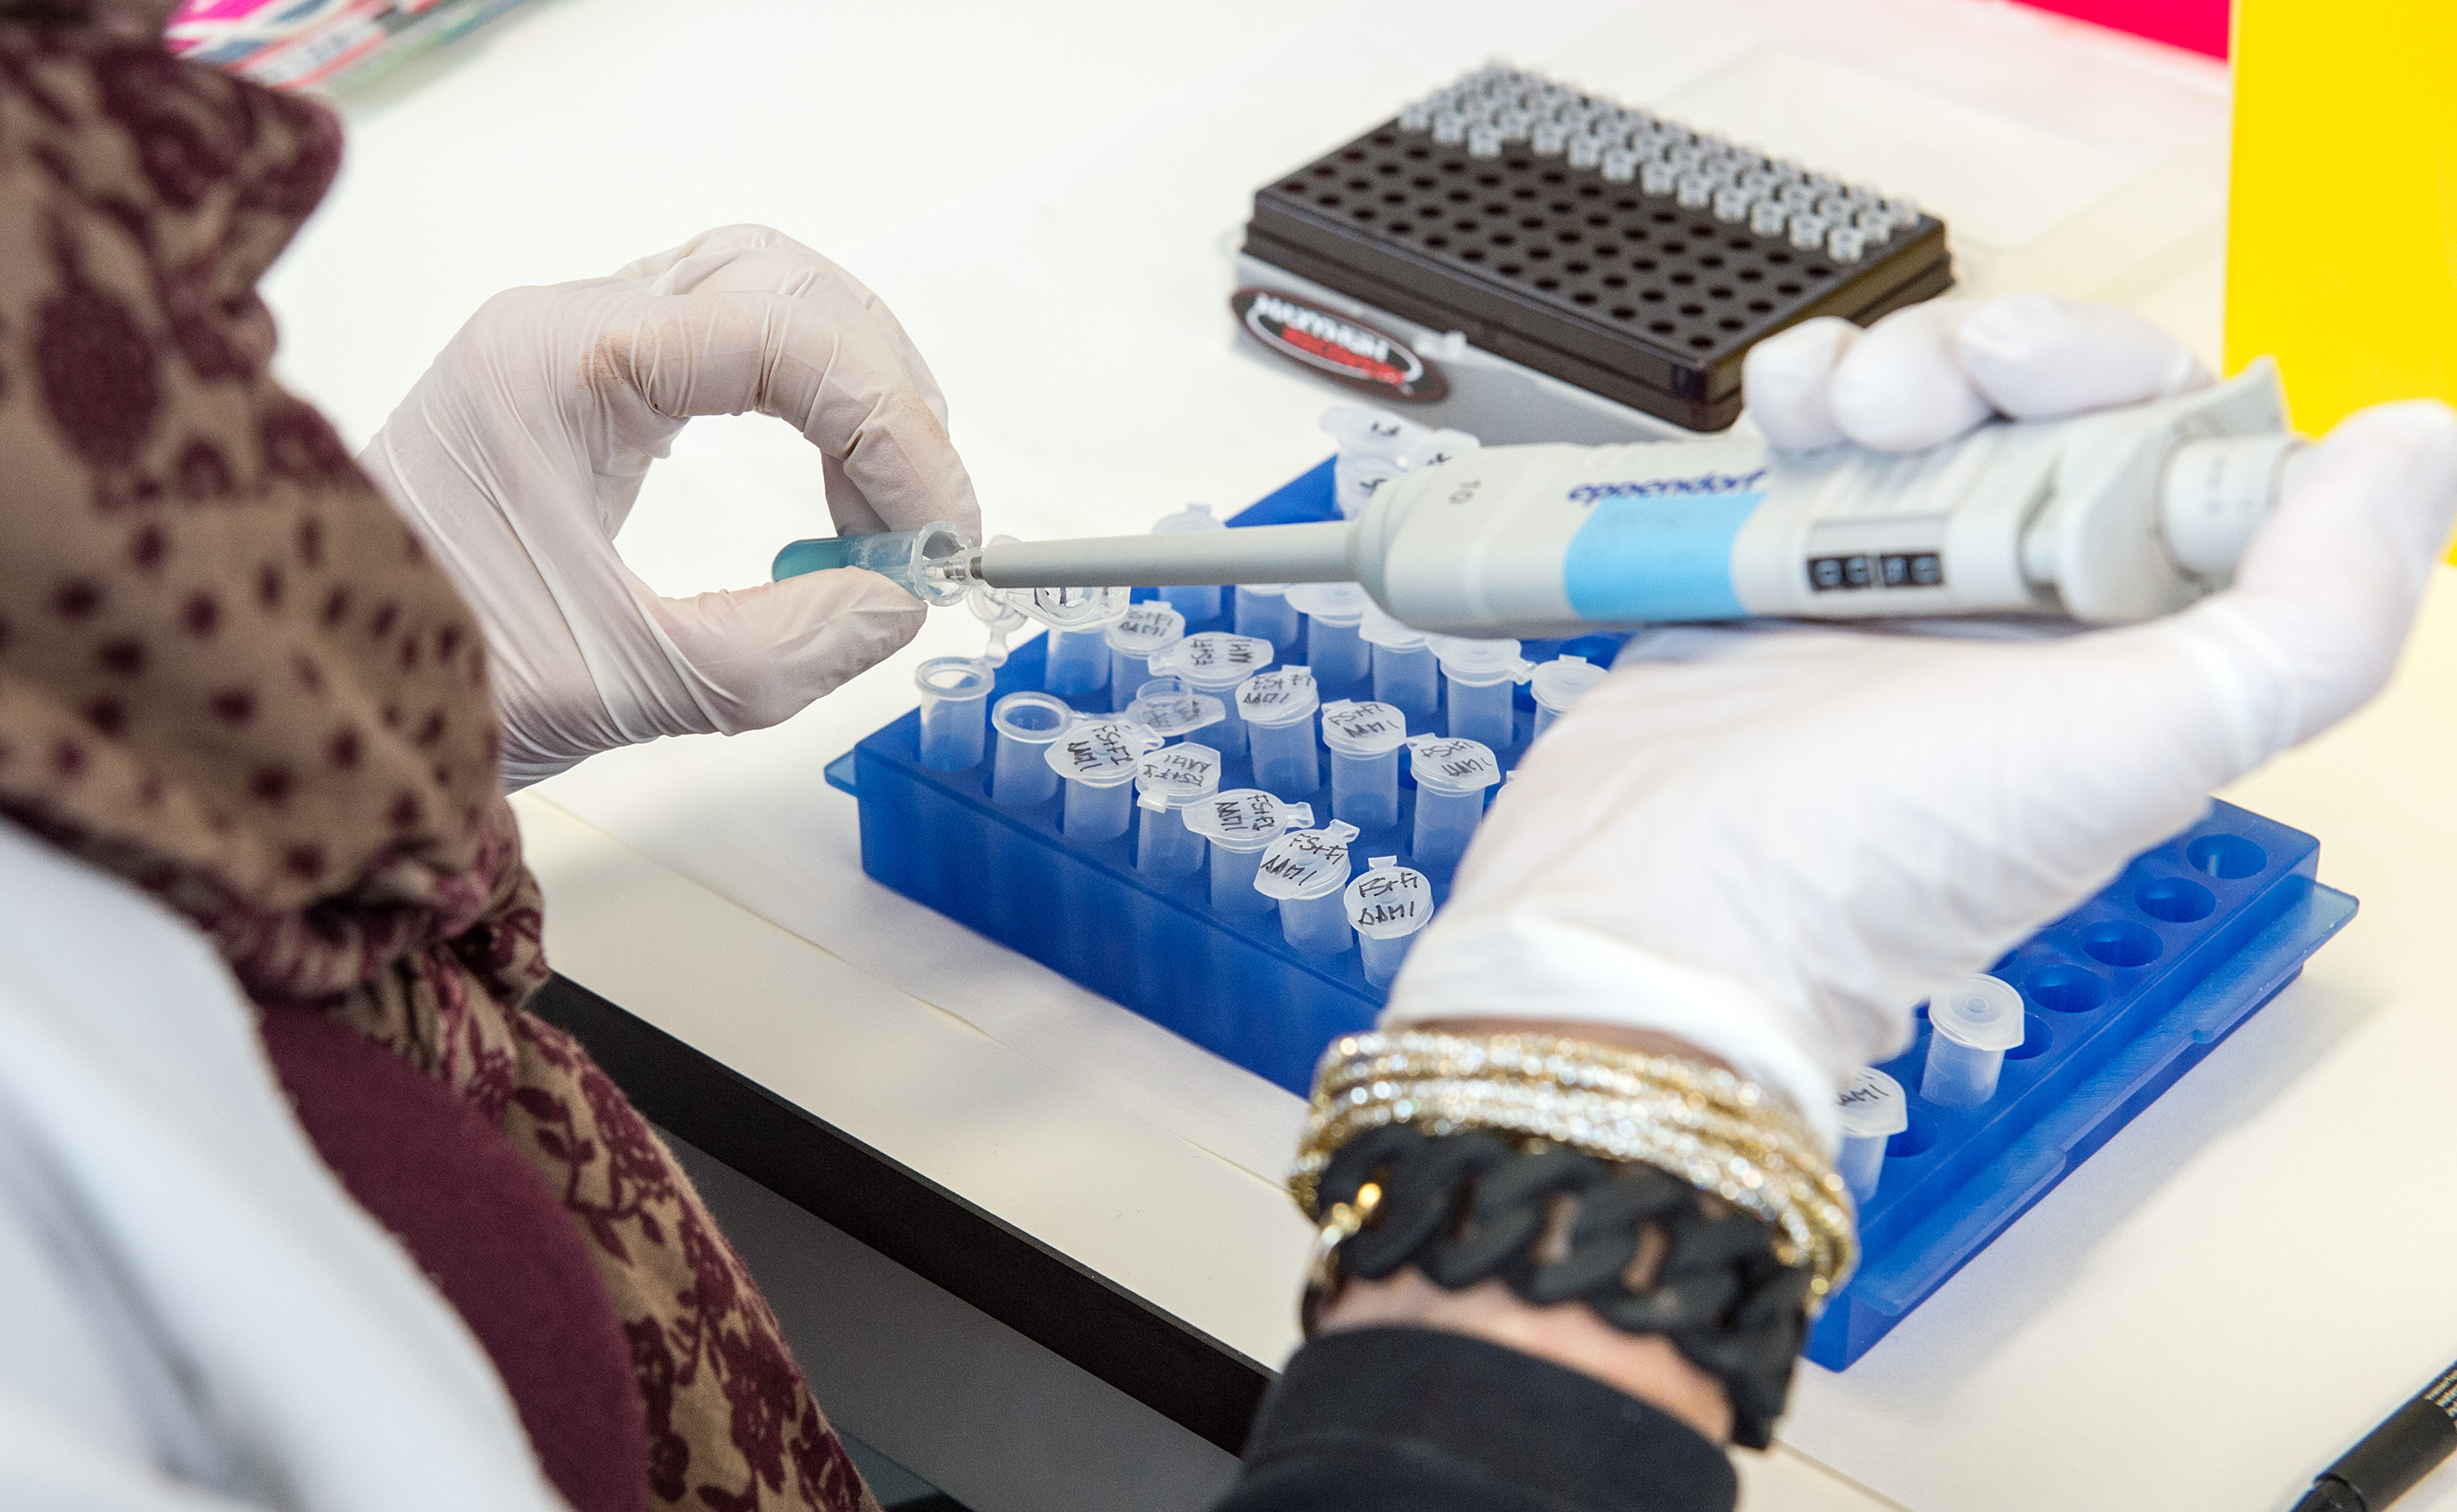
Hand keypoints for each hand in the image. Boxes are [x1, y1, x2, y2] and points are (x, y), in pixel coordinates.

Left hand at [359, 225, 981, 788]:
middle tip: (927, 519)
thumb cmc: (418, 674)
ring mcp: (569, 346)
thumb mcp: (618, 684)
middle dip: (883, 394)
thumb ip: (778, 649)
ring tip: (886, 504)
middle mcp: (563, 326)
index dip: (890, 427)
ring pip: (759, 294)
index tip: (939, 534)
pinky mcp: (580, 388)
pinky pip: (725, 346)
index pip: (779, 336)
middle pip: (781, 283)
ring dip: (850, 385)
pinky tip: (825, 491)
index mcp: (557, 366)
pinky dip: (803, 403)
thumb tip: (897, 604)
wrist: (297, 684)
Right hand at [1385, 293, 2456, 1138]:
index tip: (2058, 391)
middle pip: (2050, 406)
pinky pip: (1805, 429)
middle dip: (2001, 359)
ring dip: (1893, 368)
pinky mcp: (1763, 560)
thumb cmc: (1880, 864)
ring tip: (1835, 419)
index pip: (2180, 455)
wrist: (1652, 906)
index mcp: (2124, 650)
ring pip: (1929, 399)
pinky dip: (1796, 390)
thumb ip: (2313, 616)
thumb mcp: (2141, 750)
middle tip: (1945, 396)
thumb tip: (2415, 451)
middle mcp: (2011, 611)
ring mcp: (1880, 579)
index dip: (2133, 386)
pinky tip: (1775, 422)